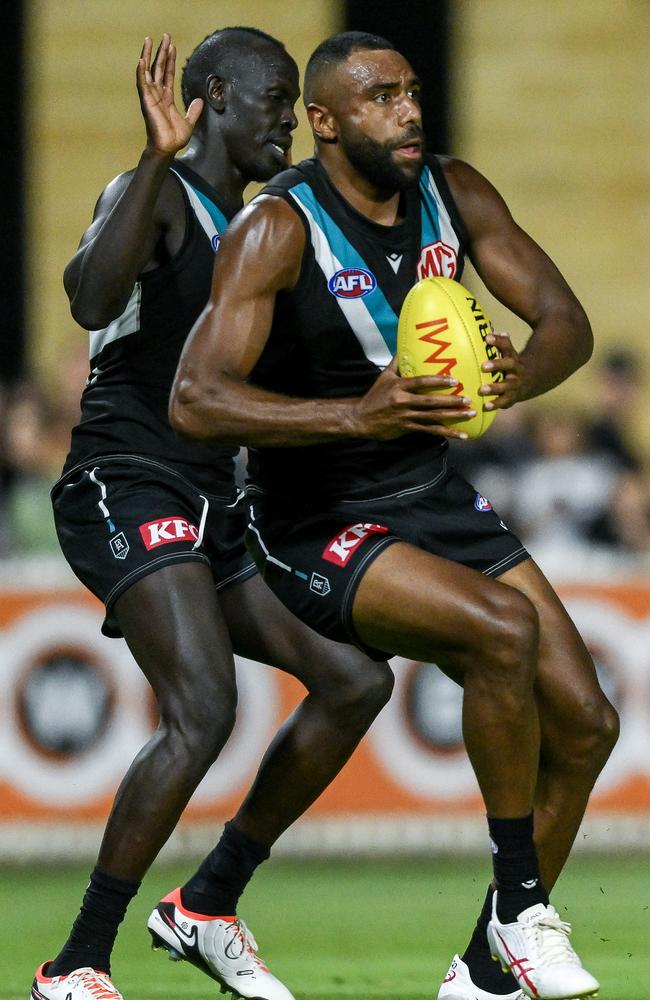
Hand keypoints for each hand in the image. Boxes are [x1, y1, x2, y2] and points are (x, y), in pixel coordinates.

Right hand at [136, 34, 203, 155]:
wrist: (168, 148)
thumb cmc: (174, 138)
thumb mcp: (188, 122)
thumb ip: (193, 111)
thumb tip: (199, 101)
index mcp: (166, 97)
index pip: (168, 74)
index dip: (170, 60)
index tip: (172, 46)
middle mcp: (157, 94)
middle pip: (158, 68)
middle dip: (161, 51)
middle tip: (165, 36)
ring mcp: (151, 97)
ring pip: (148, 71)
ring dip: (148, 55)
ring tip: (149, 40)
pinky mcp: (147, 102)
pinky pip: (142, 84)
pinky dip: (141, 72)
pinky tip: (141, 60)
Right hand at [354, 356, 476, 440]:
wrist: (361, 419)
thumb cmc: (375, 396)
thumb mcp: (384, 377)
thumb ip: (397, 363)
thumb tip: (405, 347)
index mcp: (399, 387)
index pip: (421, 382)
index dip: (438, 381)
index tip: (455, 380)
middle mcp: (403, 401)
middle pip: (431, 402)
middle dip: (451, 401)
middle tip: (468, 399)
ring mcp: (405, 416)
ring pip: (433, 417)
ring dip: (453, 417)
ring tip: (469, 414)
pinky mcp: (407, 428)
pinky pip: (429, 431)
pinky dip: (446, 433)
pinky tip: (459, 435)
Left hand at [479, 332, 524, 409]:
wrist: (530, 381)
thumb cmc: (511, 364)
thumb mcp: (508, 353)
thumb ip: (499, 344)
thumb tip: (487, 330)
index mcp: (513, 356)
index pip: (507, 346)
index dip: (498, 341)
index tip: (487, 337)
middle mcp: (516, 370)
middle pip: (509, 365)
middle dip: (497, 365)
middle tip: (483, 366)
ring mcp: (516, 384)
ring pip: (507, 385)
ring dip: (495, 387)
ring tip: (482, 390)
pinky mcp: (513, 397)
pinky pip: (505, 401)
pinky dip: (496, 404)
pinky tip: (485, 406)